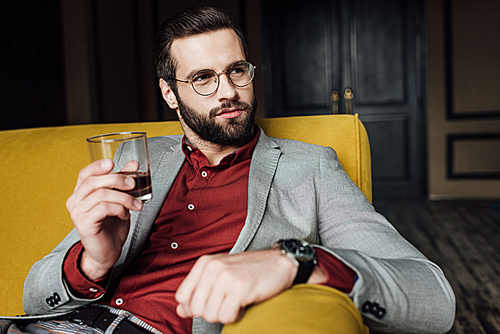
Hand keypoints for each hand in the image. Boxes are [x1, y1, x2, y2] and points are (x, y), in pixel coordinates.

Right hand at [66, 159, 142, 279]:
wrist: (107, 253)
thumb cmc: (112, 227)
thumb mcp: (120, 201)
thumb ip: (124, 183)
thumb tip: (133, 164)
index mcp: (81, 194)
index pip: (85, 174)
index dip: (98, 166)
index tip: (113, 162)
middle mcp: (75, 201)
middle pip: (94, 182)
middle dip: (117, 179)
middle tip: (134, 184)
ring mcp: (77, 213)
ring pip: (102, 195)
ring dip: (125, 198)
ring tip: (136, 205)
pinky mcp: (84, 224)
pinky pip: (104, 208)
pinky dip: (119, 209)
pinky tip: (125, 216)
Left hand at [175, 249, 297, 323]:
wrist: (279, 263)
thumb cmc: (250, 269)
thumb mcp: (220, 275)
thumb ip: (198, 291)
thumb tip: (181, 310)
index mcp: (205, 263)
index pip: (182, 296)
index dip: (194, 306)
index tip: (210, 303)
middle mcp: (212, 268)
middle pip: (196, 308)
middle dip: (211, 312)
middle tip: (226, 303)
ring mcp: (225, 277)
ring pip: (210, 314)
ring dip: (224, 314)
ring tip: (235, 302)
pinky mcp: (239, 288)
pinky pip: (227, 316)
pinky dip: (235, 316)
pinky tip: (243, 304)